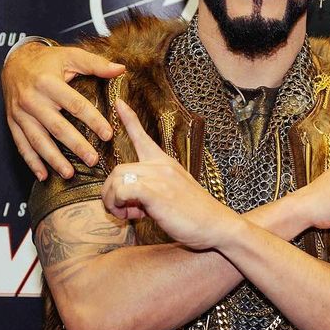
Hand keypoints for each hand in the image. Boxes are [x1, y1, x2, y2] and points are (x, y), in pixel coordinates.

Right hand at [3, 42, 124, 179]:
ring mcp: (20, 113)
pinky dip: (31, 161)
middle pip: (56, 126)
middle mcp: (32, 100)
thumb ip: (95, 64)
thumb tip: (120, 69)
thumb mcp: (70, 56)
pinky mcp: (12, 122)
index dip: (93, 120)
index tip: (108, 134)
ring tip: (69, 174)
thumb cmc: (48, 61)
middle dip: (75, 145)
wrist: (13, 62)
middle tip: (93, 160)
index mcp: (48, 83)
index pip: (75, 104)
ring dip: (53, 159)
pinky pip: (21, 144)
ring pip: (37, 140)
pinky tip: (43, 176)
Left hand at [101, 99, 235, 249]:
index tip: (119, 103)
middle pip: (118, 169)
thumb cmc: (196, 215)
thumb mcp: (174, 195)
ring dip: (114, 201)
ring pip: (117, 179)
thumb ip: (152, 189)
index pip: (144, 138)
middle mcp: (162, 166)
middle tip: (125, 211)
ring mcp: (160, 177)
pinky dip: (119, 204)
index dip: (129, 120)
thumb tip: (130, 197)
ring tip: (129, 215)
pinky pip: (121, 190)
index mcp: (166, 164)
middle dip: (111, 193)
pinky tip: (133, 215)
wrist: (217, 226)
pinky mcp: (156, 192)